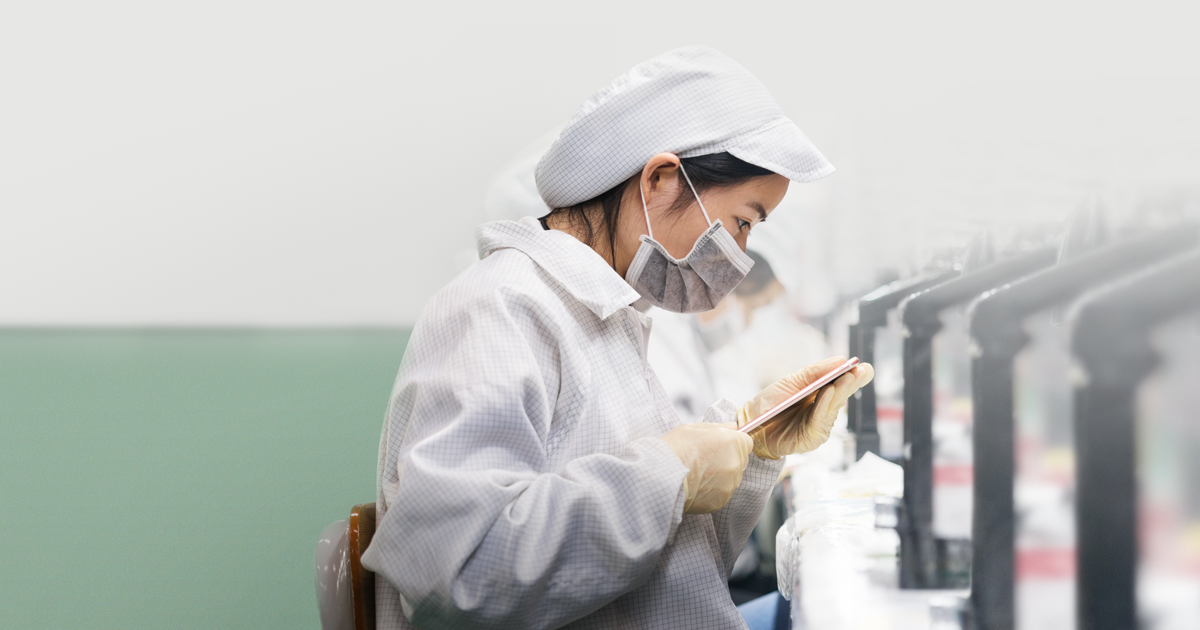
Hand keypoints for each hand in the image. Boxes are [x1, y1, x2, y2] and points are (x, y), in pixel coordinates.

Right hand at [659, 422, 752, 513]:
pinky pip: (723, 492)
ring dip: (722, 475)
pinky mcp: (722, 500)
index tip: (722, 445)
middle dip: (728, 458)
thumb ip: (718, 427)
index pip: (746, 442)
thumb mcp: (694, 428)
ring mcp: (731, 484)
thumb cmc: (676, 449)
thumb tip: (732, 427)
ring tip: (700, 474)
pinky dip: (714, 490)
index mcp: (733, 442)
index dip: (733, 442)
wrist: (662, 477)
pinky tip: (698, 485)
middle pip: (740, 460)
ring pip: (732, 477)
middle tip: (706, 459)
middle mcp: (736, 463)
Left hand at [736, 357, 873, 459]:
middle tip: (861, 371)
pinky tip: (829, 392)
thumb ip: (814, 373)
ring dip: (840, 392)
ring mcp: (820, 425)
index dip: (854, 377)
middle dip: (852, 383)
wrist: (751, 423)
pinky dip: (824, 405)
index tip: (862, 366)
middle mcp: (825, 411)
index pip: (842, 385)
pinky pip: (820, 419)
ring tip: (845, 379)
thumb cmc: (772, 402)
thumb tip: (840, 360)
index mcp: (822, 396)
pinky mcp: (813, 438)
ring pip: (833, 407)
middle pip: (842, 396)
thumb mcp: (792, 382)